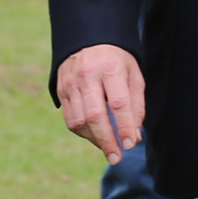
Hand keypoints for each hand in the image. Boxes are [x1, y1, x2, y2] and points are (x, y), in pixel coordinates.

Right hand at [56, 43, 147, 162]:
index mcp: (110, 68)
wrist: (88, 40)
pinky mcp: (61, 91)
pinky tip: (96, 136)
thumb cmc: (117, 61)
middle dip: (107, 140)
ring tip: (109, 148)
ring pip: (80, 121)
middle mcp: (87, 75)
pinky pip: (71, 119)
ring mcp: (71, 83)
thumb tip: (134, 135)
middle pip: (95, 115)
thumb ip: (136, 104)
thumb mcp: (133, 75)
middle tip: (117, 157)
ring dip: (95, 139)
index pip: (118, 102)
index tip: (130, 144)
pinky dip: (84, 133)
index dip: (125, 126)